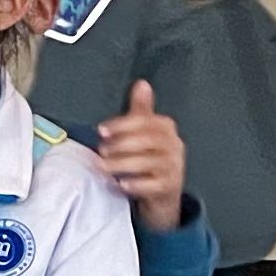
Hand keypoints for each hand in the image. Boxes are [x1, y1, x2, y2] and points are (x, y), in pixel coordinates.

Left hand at [93, 79, 187, 229]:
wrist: (164, 192)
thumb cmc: (151, 157)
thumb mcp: (147, 131)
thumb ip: (141, 110)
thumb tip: (141, 84)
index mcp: (166, 128)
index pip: (145, 121)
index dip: (122, 125)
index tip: (101, 130)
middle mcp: (174, 146)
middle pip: (147, 141)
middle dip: (121, 144)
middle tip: (101, 150)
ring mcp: (173, 167)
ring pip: (148, 163)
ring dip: (122, 164)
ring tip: (103, 166)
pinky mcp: (169, 187)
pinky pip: (152, 185)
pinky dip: (135, 184)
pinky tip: (121, 184)